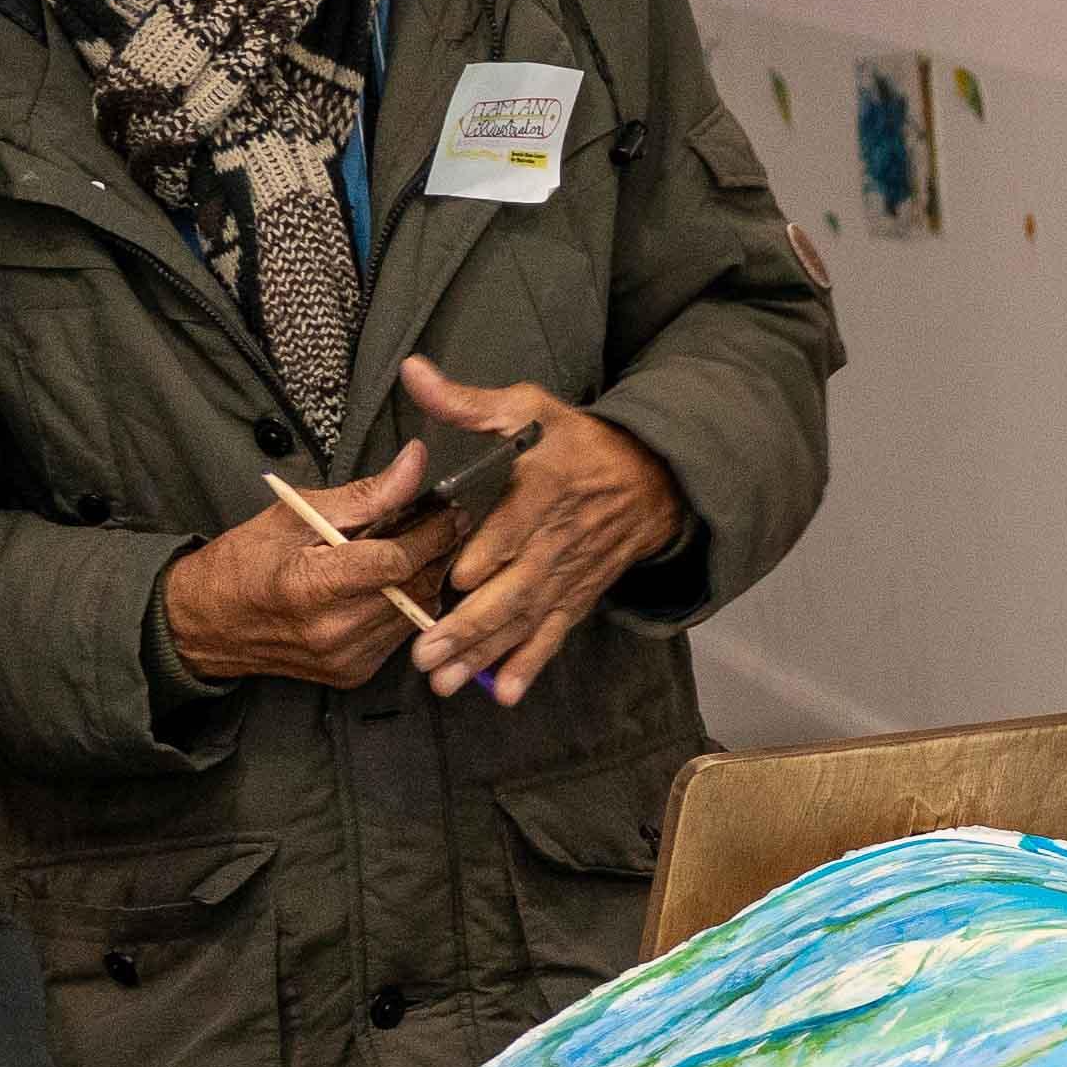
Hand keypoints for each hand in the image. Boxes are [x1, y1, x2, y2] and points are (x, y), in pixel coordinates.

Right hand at [166, 436, 452, 691]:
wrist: (205, 624)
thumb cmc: (244, 561)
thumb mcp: (295, 514)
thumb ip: (364, 495)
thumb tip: (415, 463)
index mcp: (312, 587)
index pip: (396, 561)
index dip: (433, 533)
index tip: (451, 509)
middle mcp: (333, 631)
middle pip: (415, 589)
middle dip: (438, 552)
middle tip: (447, 523)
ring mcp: (345, 658)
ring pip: (416, 615)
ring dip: (428, 580)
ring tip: (423, 548)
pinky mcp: (352, 674)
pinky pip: (400, 636)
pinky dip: (408, 606)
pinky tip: (398, 583)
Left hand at [396, 360, 692, 705]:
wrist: (653, 479)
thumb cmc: (579, 442)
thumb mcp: (530, 408)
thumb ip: (467, 402)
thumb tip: (413, 372)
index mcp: (545, 488)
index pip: (516, 524)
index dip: (490, 553)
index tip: (457, 578)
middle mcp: (558, 539)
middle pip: (513, 587)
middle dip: (470, 624)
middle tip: (428, 652)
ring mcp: (568, 574)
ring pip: (524, 619)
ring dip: (486, 653)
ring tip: (446, 682)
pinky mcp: (576, 597)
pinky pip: (551, 635)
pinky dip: (529, 665)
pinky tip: (502, 694)